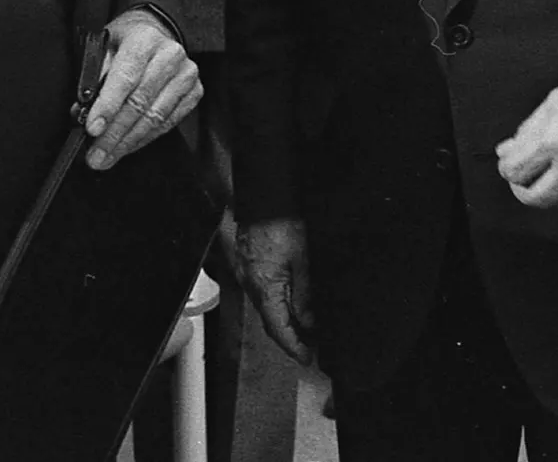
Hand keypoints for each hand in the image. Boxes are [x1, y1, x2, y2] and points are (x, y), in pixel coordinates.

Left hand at [82, 8, 201, 169]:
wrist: (155, 32)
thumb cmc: (125, 43)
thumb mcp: (103, 48)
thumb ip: (94, 78)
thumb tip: (82, 113)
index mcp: (144, 39)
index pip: (125, 77)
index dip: (108, 106)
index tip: (92, 129)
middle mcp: (170, 54)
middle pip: (140, 102)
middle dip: (114, 134)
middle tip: (95, 155)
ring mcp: (186, 74)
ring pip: (155, 117)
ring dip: (128, 142)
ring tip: (107, 157)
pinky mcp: (195, 91)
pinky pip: (168, 123)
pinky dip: (145, 139)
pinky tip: (127, 147)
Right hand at [239, 217, 315, 365]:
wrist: (263, 198)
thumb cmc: (281, 224)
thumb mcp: (302, 261)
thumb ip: (304, 295)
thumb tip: (308, 321)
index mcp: (265, 289)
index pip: (279, 329)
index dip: (293, 347)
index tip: (307, 359)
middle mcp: (251, 287)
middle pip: (270, 322)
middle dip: (289, 338)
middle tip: (310, 348)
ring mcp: (247, 277)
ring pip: (266, 308)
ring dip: (283, 321)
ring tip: (305, 329)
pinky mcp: (247, 266)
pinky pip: (262, 294)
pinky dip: (276, 304)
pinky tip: (290, 304)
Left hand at [495, 61, 557, 213]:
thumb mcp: (555, 101)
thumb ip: (528, 130)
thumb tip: (508, 149)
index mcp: (551, 140)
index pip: (513, 171)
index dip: (507, 168)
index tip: (512, 163)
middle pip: (534, 198)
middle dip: (524, 189)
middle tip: (527, 178)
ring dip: (554, 196)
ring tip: (554, 180)